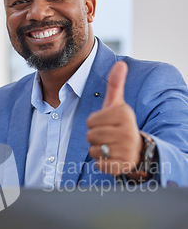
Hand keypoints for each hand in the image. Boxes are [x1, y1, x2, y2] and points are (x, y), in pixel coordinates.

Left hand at [86, 61, 142, 175]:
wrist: (138, 149)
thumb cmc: (120, 124)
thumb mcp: (118, 105)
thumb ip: (115, 85)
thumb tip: (120, 64)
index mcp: (124, 114)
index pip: (90, 121)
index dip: (93, 123)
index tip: (106, 124)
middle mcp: (127, 131)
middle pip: (90, 136)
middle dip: (94, 137)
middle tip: (107, 136)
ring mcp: (126, 149)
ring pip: (94, 151)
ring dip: (98, 150)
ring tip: (110, 146)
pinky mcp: (123, 165)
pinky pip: (100, 164)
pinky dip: (102, 163)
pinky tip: (112, 157)